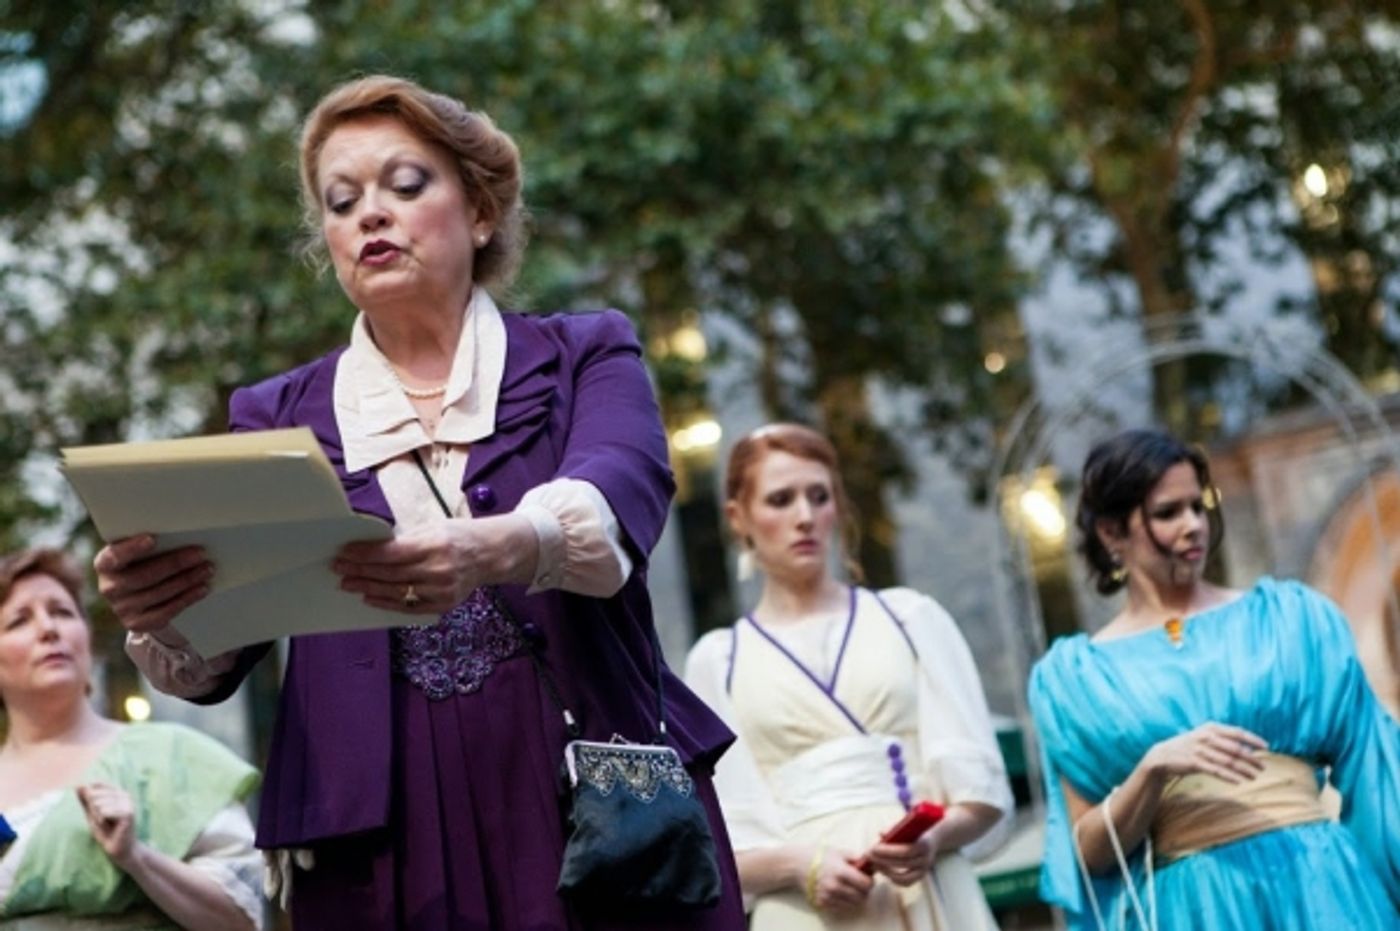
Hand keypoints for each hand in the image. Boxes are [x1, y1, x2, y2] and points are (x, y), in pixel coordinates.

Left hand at [77, 782, 137, 866]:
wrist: (118, 849)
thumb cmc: (106, 831)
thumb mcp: (91, 814)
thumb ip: (85, 800)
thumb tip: (77, 785)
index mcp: (117, 792)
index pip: (96, 785)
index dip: (89, 799)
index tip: (94, 812)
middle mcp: (124, 794)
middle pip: (94, 795)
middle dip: (93, 811)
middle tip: (102, 822)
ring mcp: (128, 803)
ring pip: (99, 804)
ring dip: (98, 817)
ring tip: (106, 825)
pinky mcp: (128, 813)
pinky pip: (105, 812)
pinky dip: (102, 821)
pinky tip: (110, 827)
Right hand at [94, 536, 212, 632]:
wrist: (136, 596)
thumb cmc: (142, 564)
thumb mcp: (138, 553)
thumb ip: (150, 545)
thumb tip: (184, 534)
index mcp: (105, 564)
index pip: (114, 556)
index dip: (132, 549)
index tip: (153, 539)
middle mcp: (109, 587)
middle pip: (144, 576)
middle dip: (175, 563)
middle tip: (200, 554)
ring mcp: (122, 608)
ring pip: (159, 594)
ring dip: (187, 580)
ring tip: (207, 569)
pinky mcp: (136, 623)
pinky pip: (165, 612)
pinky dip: (187, 599)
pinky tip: (202, 588)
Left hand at [333, 515, 533, 614]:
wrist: (490, 555)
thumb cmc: (457, 537)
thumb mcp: (433, 528)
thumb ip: (404, 540)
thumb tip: (370, 547)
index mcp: (434, 544)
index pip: (390, 552)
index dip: (364, 553)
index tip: (344, 552)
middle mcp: (438, 569)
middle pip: (389, 573)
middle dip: (360, 570)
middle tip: (338, 568)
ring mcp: (440, 590)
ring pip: (396, 592)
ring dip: (368, 587)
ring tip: (348, 583)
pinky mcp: (442, 605)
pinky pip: (408, 607)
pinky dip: (386, 603)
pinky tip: (370, 597)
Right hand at [806, 847, 873, 913]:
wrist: (797, 865)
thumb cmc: (819, 856)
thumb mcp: (839, 852)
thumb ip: (856, 858)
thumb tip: (871, 863)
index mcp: (841, 872)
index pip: (866, 884)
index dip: (870, 881)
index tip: (867, 878)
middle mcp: (835, 886)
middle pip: (862, 897)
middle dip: (864, 890)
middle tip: (860, 884)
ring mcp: (828, 897)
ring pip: (853, 904)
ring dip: (855, 897)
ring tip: (850, 888)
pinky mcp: (822, 904)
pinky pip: (842, 908)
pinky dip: (845, 902)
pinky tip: (840, 892)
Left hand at [865, 834, 936, 886]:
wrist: (933, 840)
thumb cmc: (914, 830)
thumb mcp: (907, 825)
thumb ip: (894, 828)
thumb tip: (881, 833)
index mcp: (924, 844)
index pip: (906, 851)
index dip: (888, 851)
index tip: (873, 848)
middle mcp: (926, 859)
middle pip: (903, 864)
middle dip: (883, 860)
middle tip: (868, 855)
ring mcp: (924, 870)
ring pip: (905, 877)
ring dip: (887, 872)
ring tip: (874, 864)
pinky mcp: (921, 877)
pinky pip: (907, 883)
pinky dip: (894, 879)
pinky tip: (883, 870)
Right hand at [1143, 722, 1267, 784]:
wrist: (1163, 755)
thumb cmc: (1189, 746)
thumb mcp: (1204, 736)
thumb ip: (1223, 739)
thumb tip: (1248, 748)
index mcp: (1210, 728)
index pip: (1237, 732)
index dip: (1252, 739)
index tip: (1266, 747)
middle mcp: (1205, 737)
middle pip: (1235, 748)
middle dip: (1251, 759)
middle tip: (1263, 767)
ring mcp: (1199, 750)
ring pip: (1228, 761)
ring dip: (1243, 770)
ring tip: (1254, 776)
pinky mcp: (1194, 762)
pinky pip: (1216, 770)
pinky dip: (1229, 776)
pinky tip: (1239, 781)